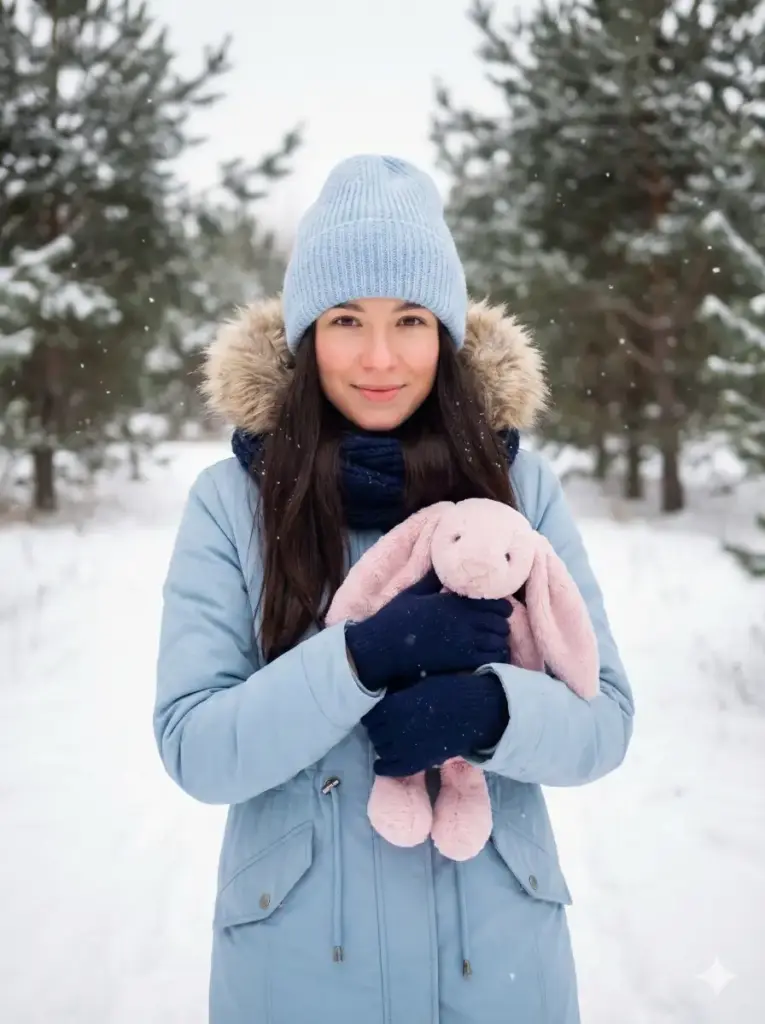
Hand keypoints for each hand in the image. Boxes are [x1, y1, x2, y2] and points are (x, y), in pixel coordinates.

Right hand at [345, 569, 510, 691]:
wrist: (384, 646)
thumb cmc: (396, 617)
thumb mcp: (414, 591)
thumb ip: (434, 580)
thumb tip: (444, 565)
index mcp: (453, 601)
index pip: (491, 600)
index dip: (501, 605)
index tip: (502, 608)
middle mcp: (463, 619)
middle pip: (499, 620)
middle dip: (501, 622)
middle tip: (498, 625)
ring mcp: (464, 640)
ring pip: (498, 639)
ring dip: (499, 639)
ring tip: (494, 640)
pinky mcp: (461, 660)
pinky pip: (491, 658)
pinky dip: (495, 656)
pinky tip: (489, 655)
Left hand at [362, 671, 509, 776]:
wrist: (470, 713)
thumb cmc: (447, 693)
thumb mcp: (417, 687)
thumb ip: (399, 697)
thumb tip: (385, 696)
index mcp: (393, 706)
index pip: (370, 716)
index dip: (374, 717)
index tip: (379, 717)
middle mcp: (393, 728)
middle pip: (375, 733)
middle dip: (378, 731)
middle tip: (385, 730)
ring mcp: (403, 746)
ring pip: (381, 750)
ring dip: (383, 746)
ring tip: (389, 744)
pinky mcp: (415, 762)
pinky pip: (391, 768)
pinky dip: (384, 766)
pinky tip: (383, 765)